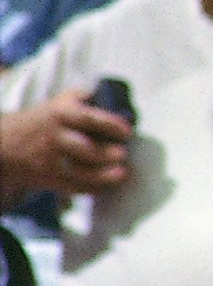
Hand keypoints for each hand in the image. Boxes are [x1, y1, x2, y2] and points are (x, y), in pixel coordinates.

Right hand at [0, 91, 134, 198]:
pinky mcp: (49, 179)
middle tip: (123, 154)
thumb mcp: (59, 102)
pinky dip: (90, 189)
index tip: (127, 131)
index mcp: (60, 114)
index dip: (109, 125)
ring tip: (121, 173)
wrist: (7, 143)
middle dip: (104, 153)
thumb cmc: (44, 120)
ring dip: (101, 175)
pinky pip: (71, 187)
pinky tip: (106, 186)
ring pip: (78, 172)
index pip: (87, 119)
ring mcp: (51, 161)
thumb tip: (111, 96)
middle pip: (83, 149)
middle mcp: (56, 138)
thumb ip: (83, 98)